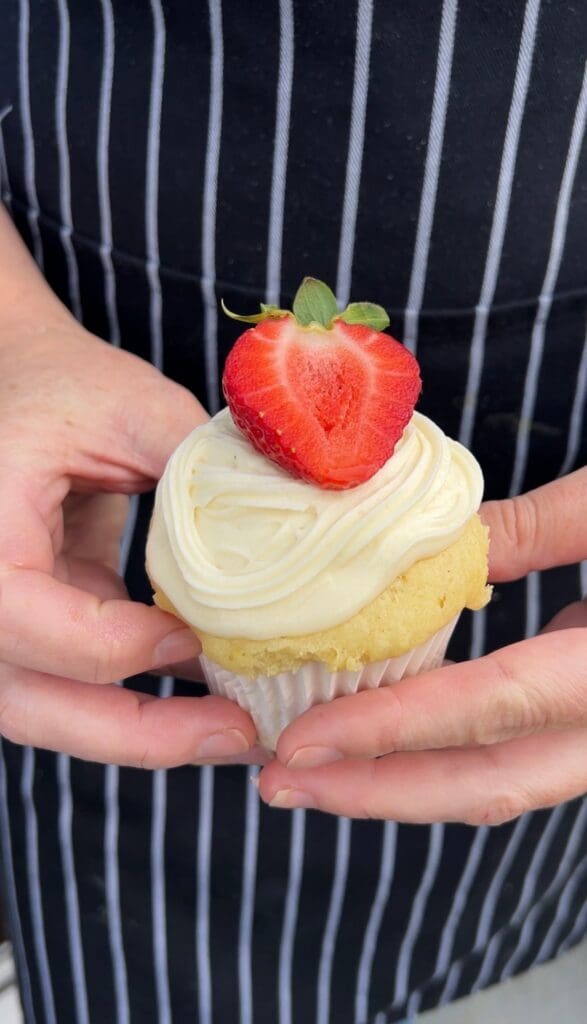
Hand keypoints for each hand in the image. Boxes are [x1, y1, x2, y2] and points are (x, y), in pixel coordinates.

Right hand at [0, 210, 258, 766]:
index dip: (115, 645)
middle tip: (237, 738)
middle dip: (139, 735)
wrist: (18, 385)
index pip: (27, 622)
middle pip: (31, 702)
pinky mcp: (34, 625)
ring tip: (235, 735)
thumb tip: (301, 514)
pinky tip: (211, 698)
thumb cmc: (59, 385)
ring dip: (142, 734)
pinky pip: (77, 684)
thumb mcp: (126, 407)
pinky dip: (140, 699)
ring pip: (50, 712)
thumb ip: (194, 465)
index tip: (194, 638)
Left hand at [259, 469, 586, 822]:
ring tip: (309, 774)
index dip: (388, 728)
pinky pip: (509, 760)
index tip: (298, 741)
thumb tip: (431, 529)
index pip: (489, 705)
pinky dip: (438, 760)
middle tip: (278, 781)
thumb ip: (532, 527)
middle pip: (484, 784)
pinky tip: (378, 746)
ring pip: (496, 785)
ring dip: (399, 785)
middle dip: (372, 791)